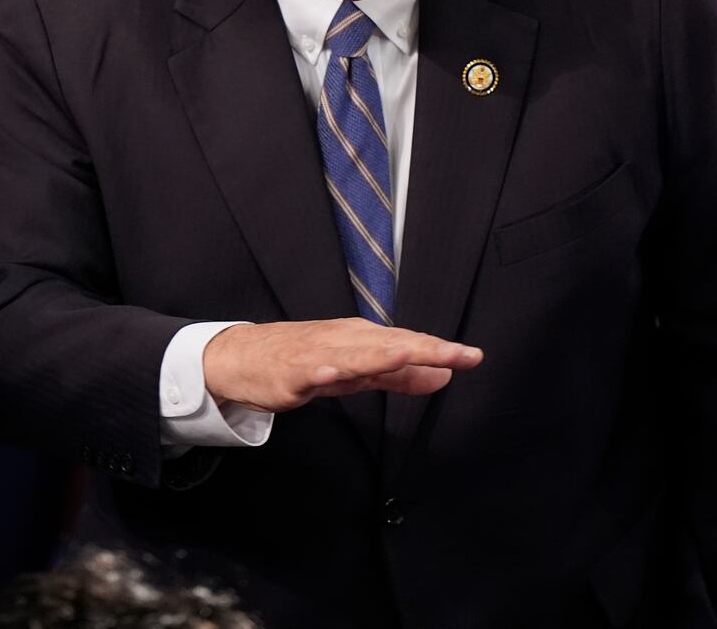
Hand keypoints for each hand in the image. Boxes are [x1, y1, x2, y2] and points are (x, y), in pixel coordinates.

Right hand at [202, 318, 481, 413]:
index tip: (474, 356)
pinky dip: (322, 370)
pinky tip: (332, 372)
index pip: (408, 343)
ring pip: (354, 355)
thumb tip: (443, 376)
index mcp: (362, 339)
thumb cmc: (303, 361)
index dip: (441, 350)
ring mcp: (317, 354)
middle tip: (460, 354)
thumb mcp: (358, 372)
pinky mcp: (290, 372)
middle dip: (425, 349)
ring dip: (380, 354)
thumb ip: (400, 376)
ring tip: (407, 354)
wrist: (243, 358)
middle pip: (390, 345)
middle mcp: (344, 340)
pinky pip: (309, 371)